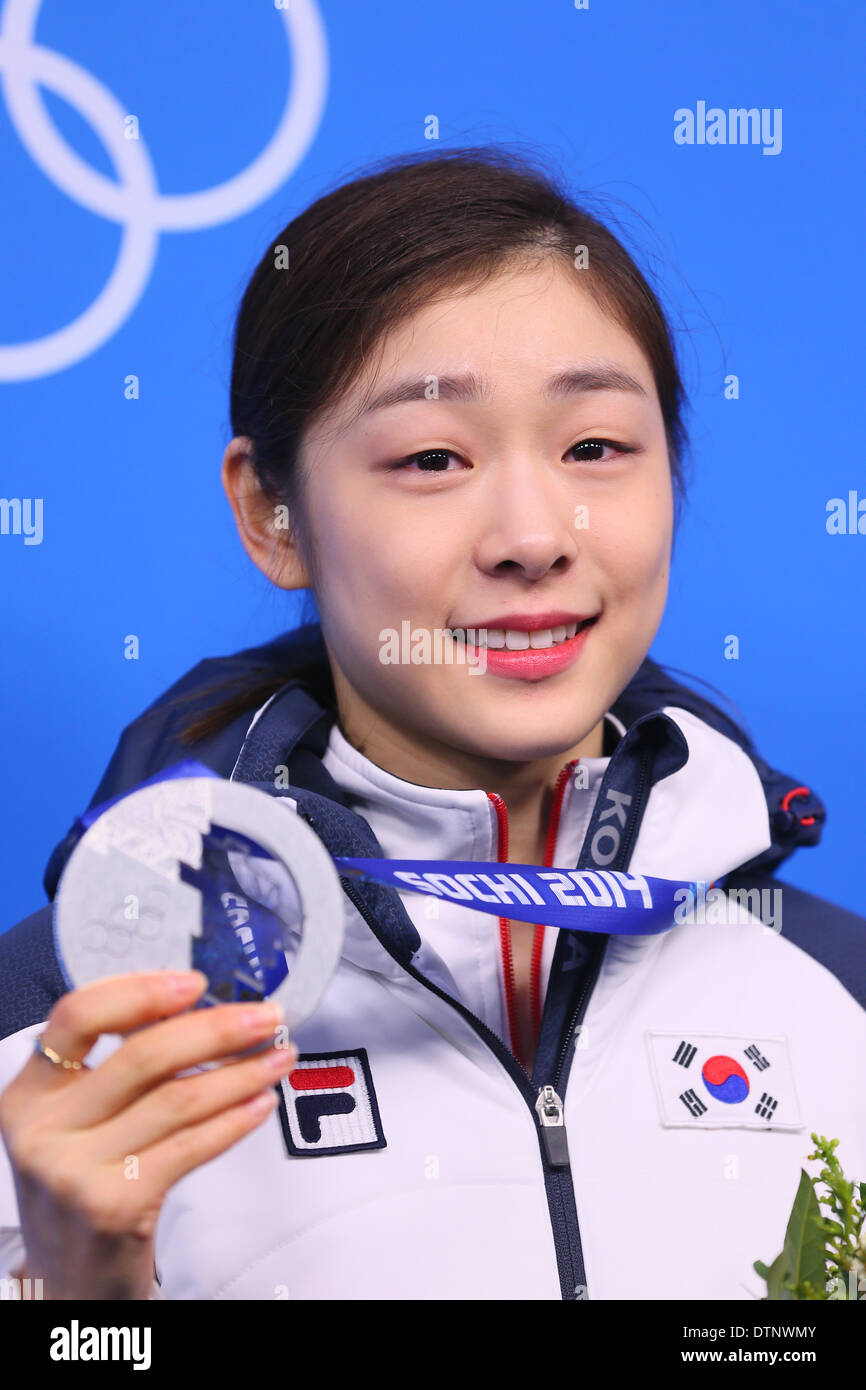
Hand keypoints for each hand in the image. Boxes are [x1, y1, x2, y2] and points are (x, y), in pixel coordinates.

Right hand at [0, 970, 296, 1299]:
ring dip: (241, 1071)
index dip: (140, 990)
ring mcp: (73, 1171)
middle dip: (217, 1028)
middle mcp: (41, 1129)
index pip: (77, 1015)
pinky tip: (261, 1104)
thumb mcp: (77, 1124)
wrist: (73, 1282)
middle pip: (143, 1055)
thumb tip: (201, 1009)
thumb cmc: (87, 1185)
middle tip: (267, 1017)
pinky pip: (191, 1146)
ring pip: (178, 1098)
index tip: (195, 982)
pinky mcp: (113, 1206)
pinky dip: (235, 1120)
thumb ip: (117, 1070)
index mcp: (29, 1093)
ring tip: (279, 1058)